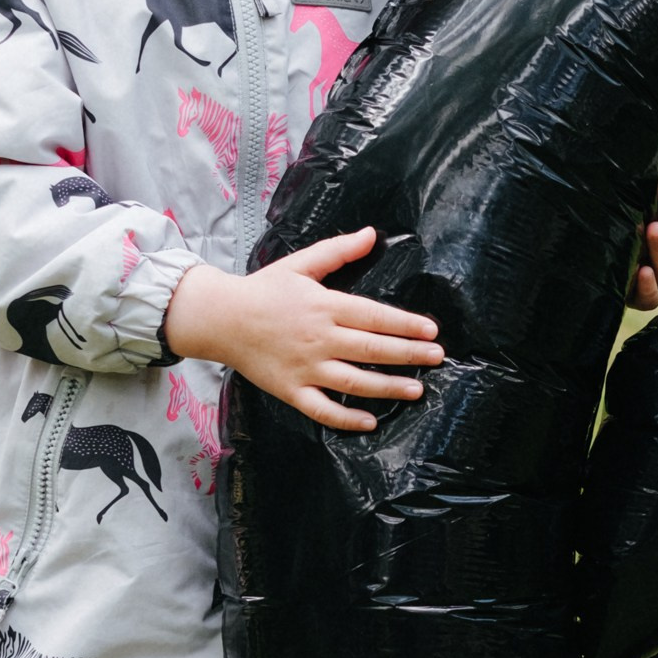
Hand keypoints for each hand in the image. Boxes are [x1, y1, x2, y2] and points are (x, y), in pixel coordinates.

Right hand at [165, 224, 442, 431]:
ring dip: (387, 387)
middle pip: (371, 349)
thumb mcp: (301, 264)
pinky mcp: (290, 390)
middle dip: (408, 354)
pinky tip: (370, 422)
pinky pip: (321, 410)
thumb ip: (338, 251)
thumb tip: (372, 235)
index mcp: (324, 306)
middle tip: (436, 357)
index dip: (405, 324)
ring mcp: (305, 368)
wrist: (220, 318)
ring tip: (416, 389)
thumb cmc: (263, 289)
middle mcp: (319, 338)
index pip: (374, 316)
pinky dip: (346, 418)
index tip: (431, 331)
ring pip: (353, 382)